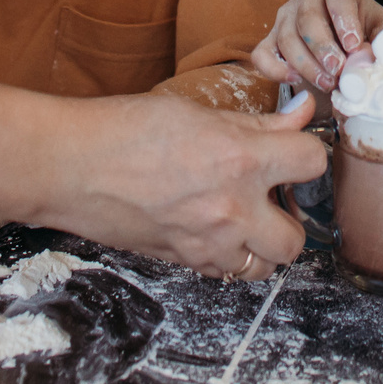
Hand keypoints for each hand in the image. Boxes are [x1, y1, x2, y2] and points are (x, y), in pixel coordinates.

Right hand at [34, 91, 322, 280]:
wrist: (69, 166)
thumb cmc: (125, 129)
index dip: (310, 154)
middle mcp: (231, 209)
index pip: (313, 163)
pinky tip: (210, 226)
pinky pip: (224, 270)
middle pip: (297, 240)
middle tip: (272, 197)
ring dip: (261, 245)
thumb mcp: (197, 113)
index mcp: (239, 159)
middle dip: (291, 219)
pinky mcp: (183, 260)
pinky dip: (227, 254)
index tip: (297, 152)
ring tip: (241, 217)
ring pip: (263, 267)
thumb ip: (257, 123)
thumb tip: (301, 115)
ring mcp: (206, 243)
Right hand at [250, 0, 382, 90]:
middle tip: (338, 70)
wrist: (345, 36)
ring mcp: (286, 15)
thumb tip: (367, 58)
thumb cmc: (365, 29)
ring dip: (306, 64)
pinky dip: (274, 70)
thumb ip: (380, 41)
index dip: (345, 21)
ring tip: (327, 83)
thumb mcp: (381, 29)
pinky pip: (262, 54)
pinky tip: (295, 80)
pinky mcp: (270, 38)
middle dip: (323, 48)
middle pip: (308, 18)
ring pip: (287, 37)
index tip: (353, 45)